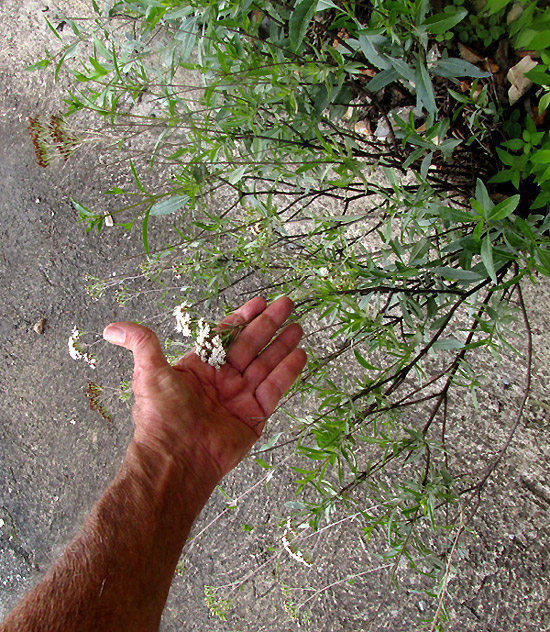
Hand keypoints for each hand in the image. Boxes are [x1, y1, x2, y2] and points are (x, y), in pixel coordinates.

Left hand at [103, 297, 305, 483]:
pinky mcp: (255, 416)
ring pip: (265, 365)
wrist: (177, 458)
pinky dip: (287, 373)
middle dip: (269, 324)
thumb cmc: (162, 415)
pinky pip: (274, 390)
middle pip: (250, 346)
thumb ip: (141, 344)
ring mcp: (240, 398)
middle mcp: (222, 380)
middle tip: (287, 304)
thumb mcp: (148, 372)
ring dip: (282, 345)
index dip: (243, 318)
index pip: (225, 336)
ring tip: (298, 326)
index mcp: (200, 368)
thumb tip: (110, 328)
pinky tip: (300, 354)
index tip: (260, 302)